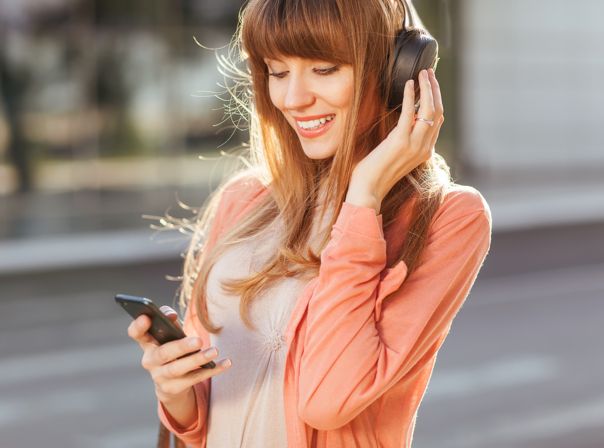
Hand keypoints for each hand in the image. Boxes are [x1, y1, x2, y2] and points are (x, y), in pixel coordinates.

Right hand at [127, 305, 231, 403]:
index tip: (147, 317)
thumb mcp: (169, 334)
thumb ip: (168, 320)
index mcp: (147, 343)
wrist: (170, 382)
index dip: (138, 326)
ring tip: (214, 351)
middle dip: (181, 347)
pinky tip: (226, 363)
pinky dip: (212, 370)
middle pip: (163, 354)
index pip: (136, 334)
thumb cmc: (171, 347)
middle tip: (199, 340)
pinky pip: (195, 379)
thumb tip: (170, 315)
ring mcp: (160, 377)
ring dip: (197, 360)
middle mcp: (150, 361)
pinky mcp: (174, 388)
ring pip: (179, 369)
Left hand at [348, 68, 443, 207]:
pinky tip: (408, 84)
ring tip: (422, 73)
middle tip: (428, 72)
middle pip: (438, 111)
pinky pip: (410, 113)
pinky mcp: (400, 142)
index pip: (438, 120)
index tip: (431, 83)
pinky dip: (411, 96)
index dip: (437, 98)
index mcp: (425, 151)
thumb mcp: (396, 155)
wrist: (368, 190)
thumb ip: (404, 141)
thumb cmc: (376, 173)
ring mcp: (414, 145)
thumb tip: (402, 123)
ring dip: (427, 88)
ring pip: (430, 110)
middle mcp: (424, 148)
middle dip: (435, 89)